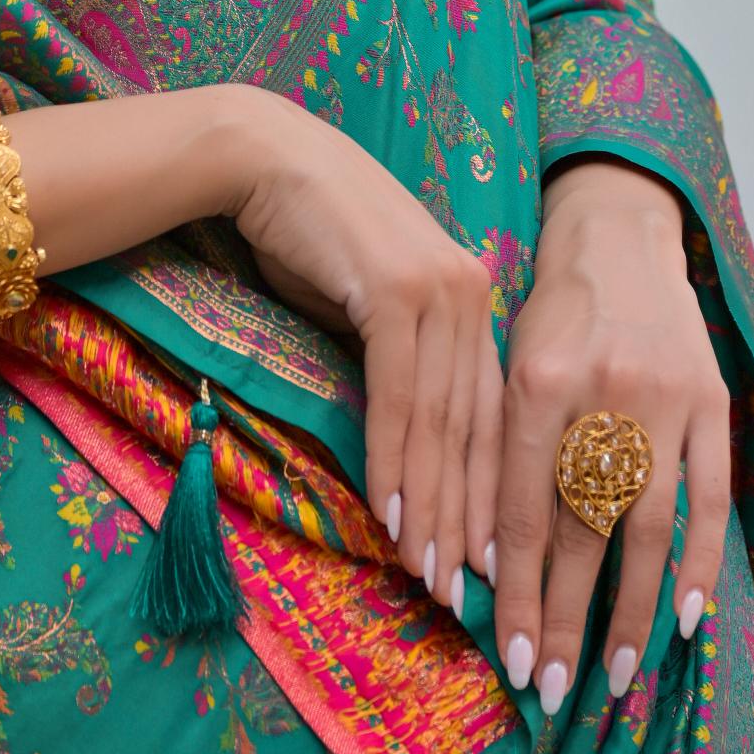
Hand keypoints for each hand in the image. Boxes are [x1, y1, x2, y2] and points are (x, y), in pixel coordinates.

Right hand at [221, 92, 502, 619]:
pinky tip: (393, 515)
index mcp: (474, 299)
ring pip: (444, 422)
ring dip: (435, 508)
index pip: (489, 416)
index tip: (488, 563)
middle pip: (476, 429)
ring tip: (429, 575)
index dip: (489, 494)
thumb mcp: (365, 307)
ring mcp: (441, 289)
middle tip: (464, 594)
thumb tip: (409, 440)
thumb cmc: (307, 234)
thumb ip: (399, 363)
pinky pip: (402, 396)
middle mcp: (471, 294)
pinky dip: (399, 461)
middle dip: (469, 520)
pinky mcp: (398, 290)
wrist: (263, 158)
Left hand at [492, 163, 729, 713]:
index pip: (526, 511)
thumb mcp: (506, 363)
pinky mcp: (713, 398)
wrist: (619, 233)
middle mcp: (602, 391)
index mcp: (535, 381)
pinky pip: (710, 496)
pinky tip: (684, 616)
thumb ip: (502, 455)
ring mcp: (665, 397)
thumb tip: (494, 568)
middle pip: (584, 529)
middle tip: (554, 686)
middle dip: (567, 617)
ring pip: (647, 524)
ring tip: (616, 674)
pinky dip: (700, 559)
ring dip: (632, 607)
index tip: (515, 658)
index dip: (520, 592)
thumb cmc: (549, 311)